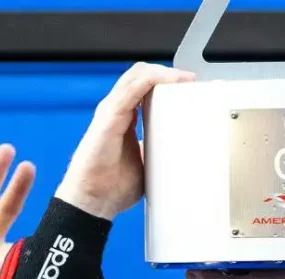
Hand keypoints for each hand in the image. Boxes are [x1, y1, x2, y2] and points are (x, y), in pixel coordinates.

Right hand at [55, 63, 193, 220]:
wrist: (93, 201)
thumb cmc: (111, 187)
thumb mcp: (145, 165)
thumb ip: (156, 153)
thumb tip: (176, 154)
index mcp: (123, 119)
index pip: (144, 88)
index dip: (166, 82)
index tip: (189, 89)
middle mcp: (116, 110)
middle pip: (142, 76)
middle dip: (168, 74)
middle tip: (191, 82)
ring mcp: (112, 111)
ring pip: (138, 75)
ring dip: (164, 72)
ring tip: (185, 79)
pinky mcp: (110, 116)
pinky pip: (132, 88)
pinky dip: (153, 79)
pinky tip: (169, 80)